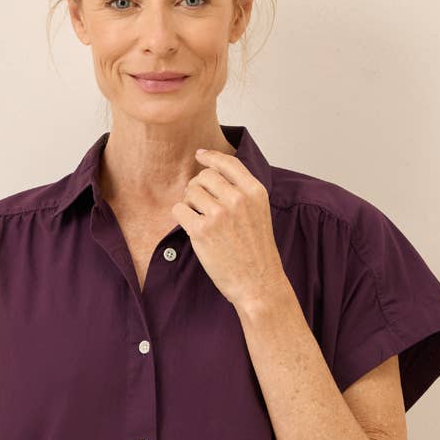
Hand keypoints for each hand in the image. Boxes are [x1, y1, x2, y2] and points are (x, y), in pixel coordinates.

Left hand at [170, 147, 287, 309]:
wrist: (258, 283)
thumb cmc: (257, 253)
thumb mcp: (259, 214)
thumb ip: (242, 192)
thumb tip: (213, 173)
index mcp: (255, 192)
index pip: (228, 163)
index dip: (210, 157)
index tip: (199, 155)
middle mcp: (238, 199)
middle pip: (205, 176)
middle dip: (197, 186)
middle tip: (199, 203)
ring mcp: (219, 215)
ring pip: (190, 192)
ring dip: (189, 203)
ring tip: (199, 219)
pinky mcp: (202, 231)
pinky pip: (179, 210)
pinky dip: (181, 216)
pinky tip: (191, 228)